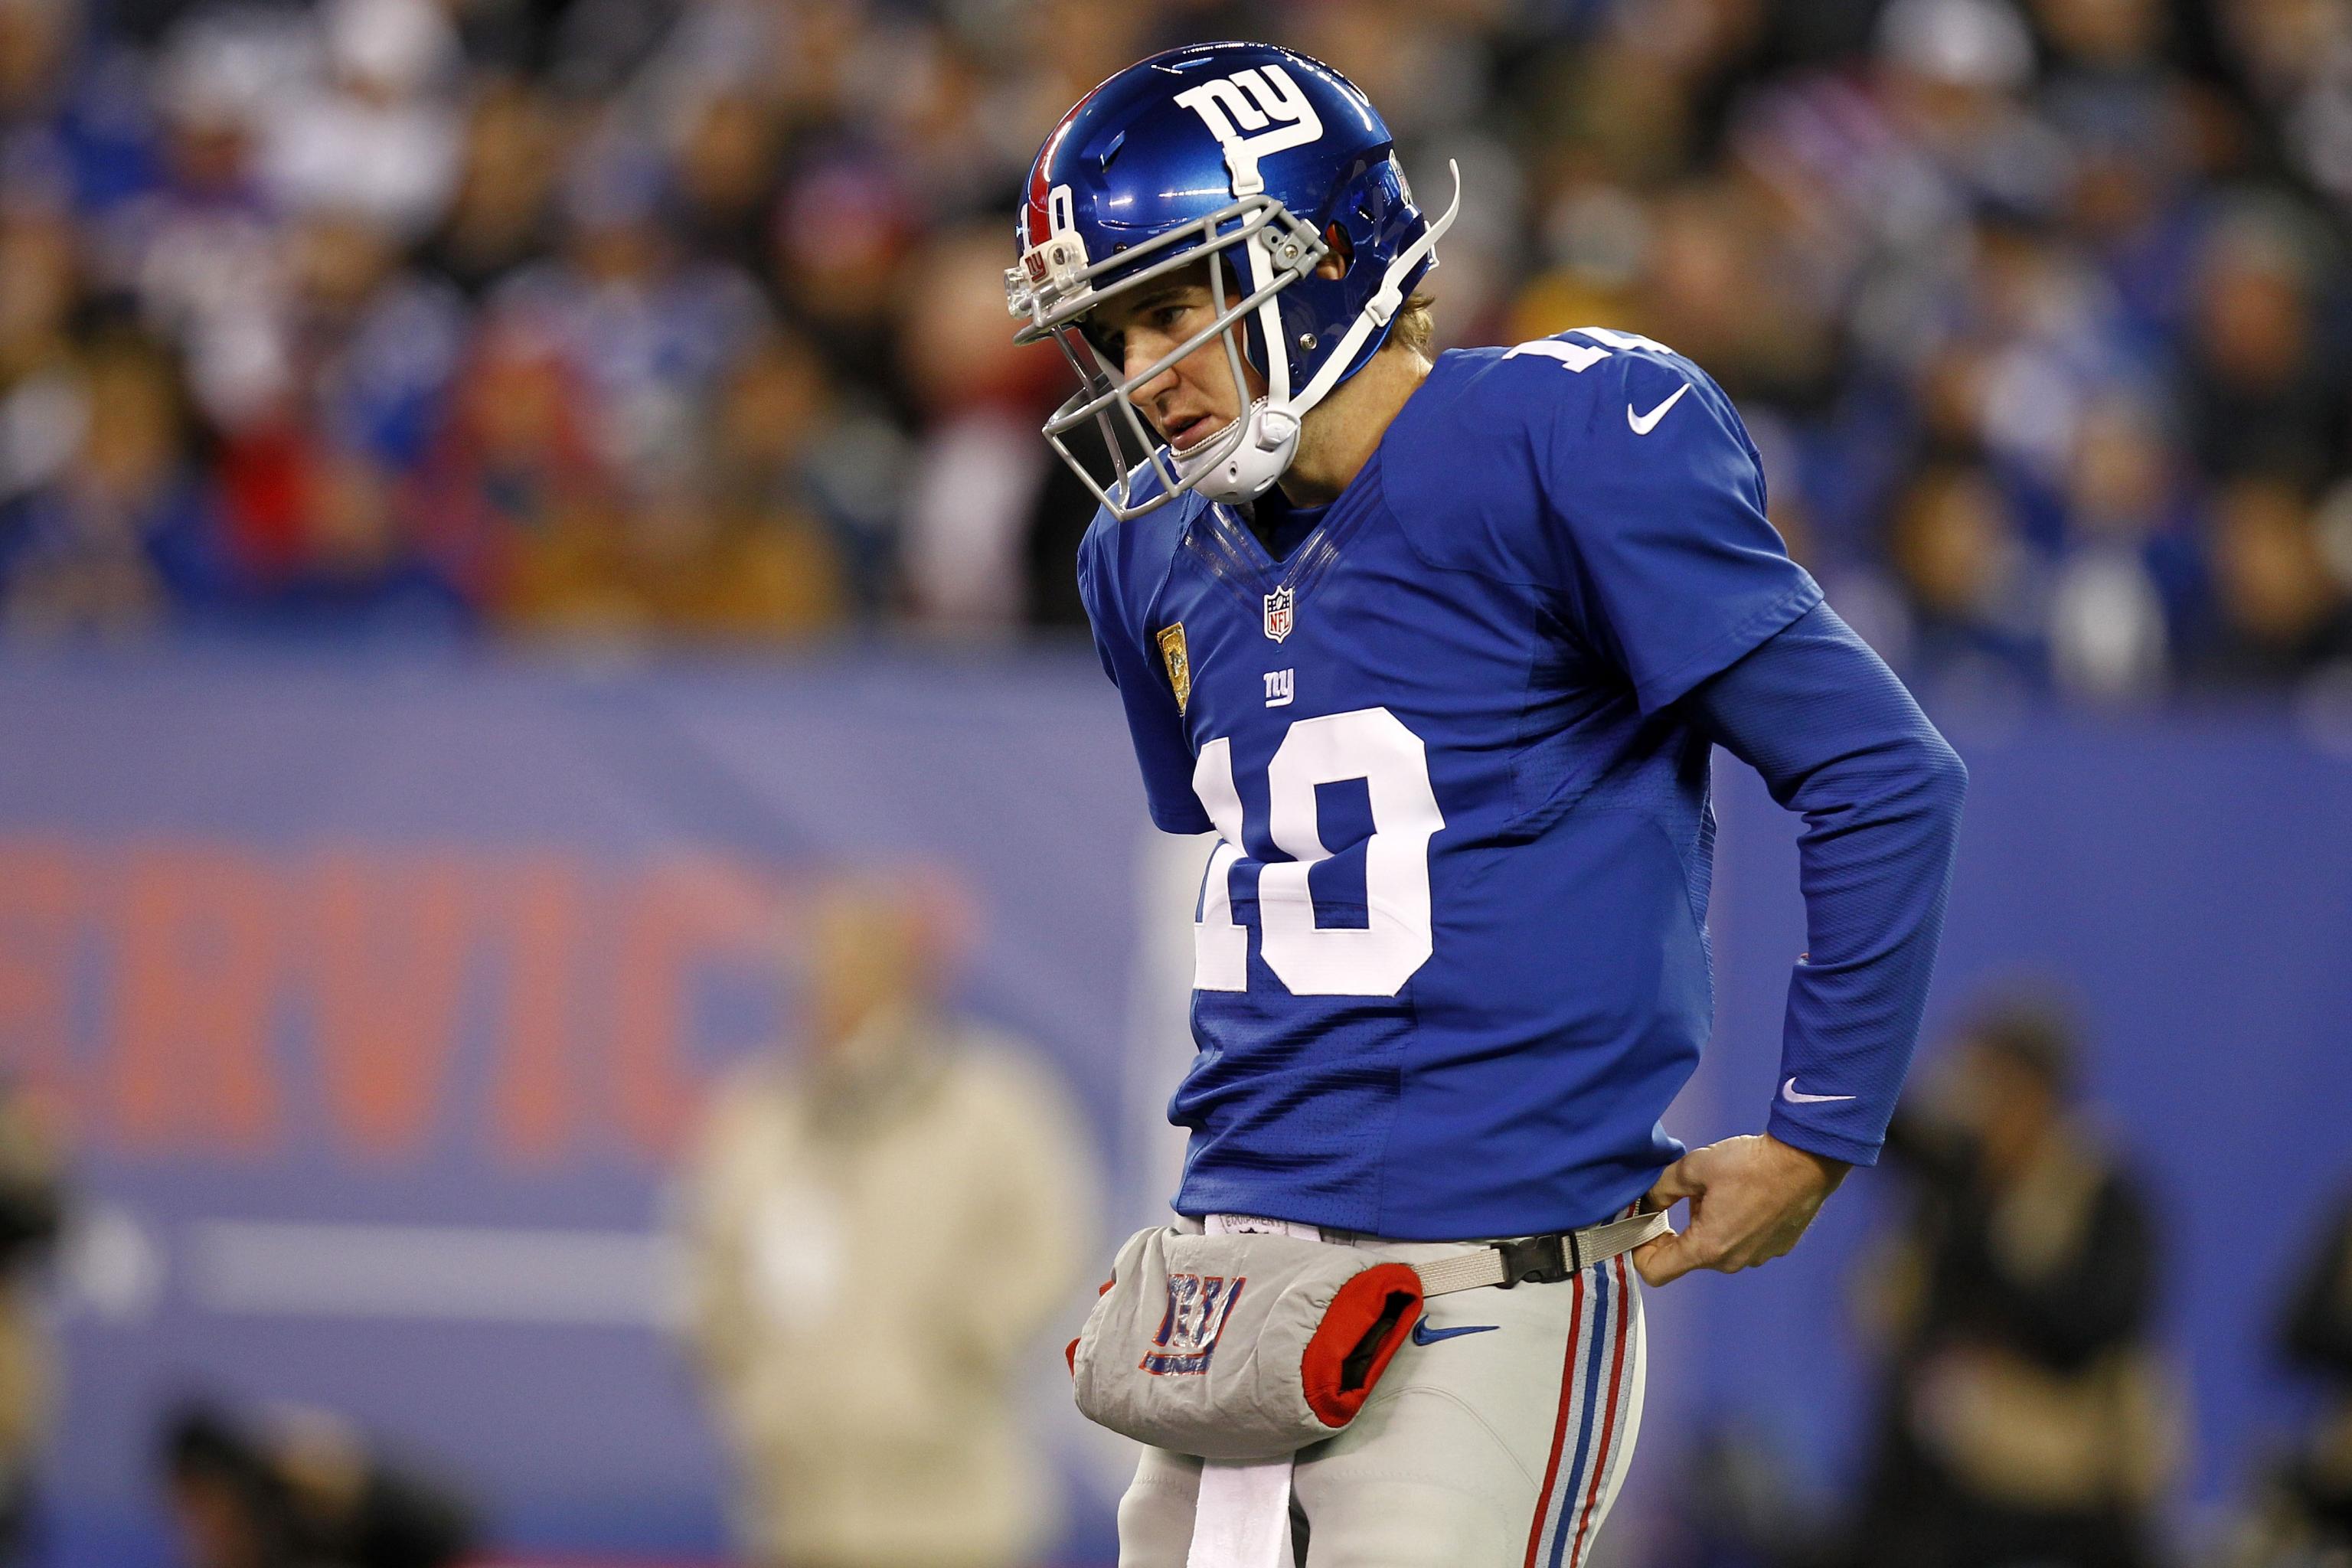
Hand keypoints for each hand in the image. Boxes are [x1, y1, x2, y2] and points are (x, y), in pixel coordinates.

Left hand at [1631, 1133, 1849, 1286]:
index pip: (1655, 1272)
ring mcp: (1757, 1258)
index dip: (1640, 1250)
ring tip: (1720, 1191)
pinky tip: (1744, 1197)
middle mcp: (1732, 1262)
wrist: (1806, 1160)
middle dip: (1677, 1231)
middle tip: (1684, 1196)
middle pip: (1687, 1258)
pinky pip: (1742, 1244)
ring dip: (1707, 1227)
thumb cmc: (1749, 1163)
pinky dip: (1733, 1226)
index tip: (1646, 1225)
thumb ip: (1661, 1189)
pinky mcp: (1776, 1249)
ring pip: (1716, 1250)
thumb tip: (1646, 1202)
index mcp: (1707, 1247)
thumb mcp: (1693, 1168)